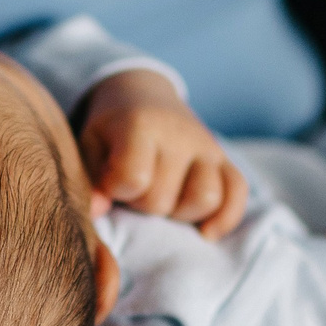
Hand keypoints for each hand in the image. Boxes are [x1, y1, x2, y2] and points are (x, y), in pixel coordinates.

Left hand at [80, 68, 250, 237]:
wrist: (142, 95)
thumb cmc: (111, 129)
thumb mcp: (89, 145)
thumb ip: (88, 179)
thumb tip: (95, 211)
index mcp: (140, 124)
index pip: (133, 179)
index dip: (117, 191)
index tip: (111, 182)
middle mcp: (179, 134)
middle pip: (162, 200)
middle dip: (142, 205)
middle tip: (134, 189)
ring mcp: (206, 146)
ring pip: (206, 200)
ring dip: (180, 213)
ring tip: (164, 200)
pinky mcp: (225, 158)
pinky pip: (237, 193)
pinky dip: (224, 218)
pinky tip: (204, 231)